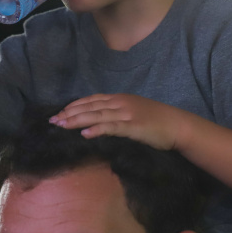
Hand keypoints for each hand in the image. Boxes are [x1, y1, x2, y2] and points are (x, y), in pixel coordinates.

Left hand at [49, 94, 182, 150]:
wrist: (178, 125)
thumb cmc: (157, 120)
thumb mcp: (133, 111)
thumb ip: (116, 112)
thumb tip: (98, 118)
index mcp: (119, 98)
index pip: (92, 100)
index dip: (74, 105)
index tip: (60, 112)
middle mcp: (120, 103)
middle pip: (90, 106)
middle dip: (69, 113)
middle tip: (53, 120)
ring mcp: (127, 114)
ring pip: (97, 115)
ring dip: (77, 120)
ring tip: (61, 125)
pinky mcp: (134, 126)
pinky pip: (112, 127)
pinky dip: (97, 130)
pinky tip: (85, 134)